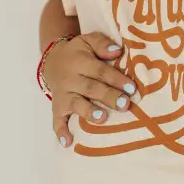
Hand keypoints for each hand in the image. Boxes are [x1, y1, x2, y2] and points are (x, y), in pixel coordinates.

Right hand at [44, 32, 139, 146]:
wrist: (52, 61)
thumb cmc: (78, 52)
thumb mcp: (88, 40)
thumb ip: (102, 44)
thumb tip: (117, 51)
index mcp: (80, 61)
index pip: (100, 71)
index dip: (116, 79)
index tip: (132, 88)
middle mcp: (71, 79)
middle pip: (91, 88)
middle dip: (108, 97)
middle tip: (125, 105)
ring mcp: (63, 94)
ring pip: (75, 104)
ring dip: (88, 112)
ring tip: (102, 119)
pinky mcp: (57, 107)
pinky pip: (57, 120)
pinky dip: (61, 131)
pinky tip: (68, 142)